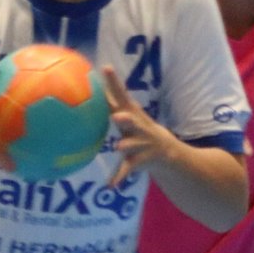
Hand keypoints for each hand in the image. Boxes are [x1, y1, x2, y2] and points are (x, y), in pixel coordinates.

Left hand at [101, 65, 178, 187]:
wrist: (168, 152)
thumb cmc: (139, 128)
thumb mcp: (128, 115)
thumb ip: (108, 103)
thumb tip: (85, 87)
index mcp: (131, 113)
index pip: (121, 94)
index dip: (114, 82)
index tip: (106, 68)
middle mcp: (138, 126)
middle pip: (131, 120)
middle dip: (126, 118)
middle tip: (118, 115)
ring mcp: (142, 143)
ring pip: (132, 144)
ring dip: (126, 145)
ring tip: (119, 147)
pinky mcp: (141, 160)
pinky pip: (128, 169)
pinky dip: (118, 177)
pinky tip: (110, 184)